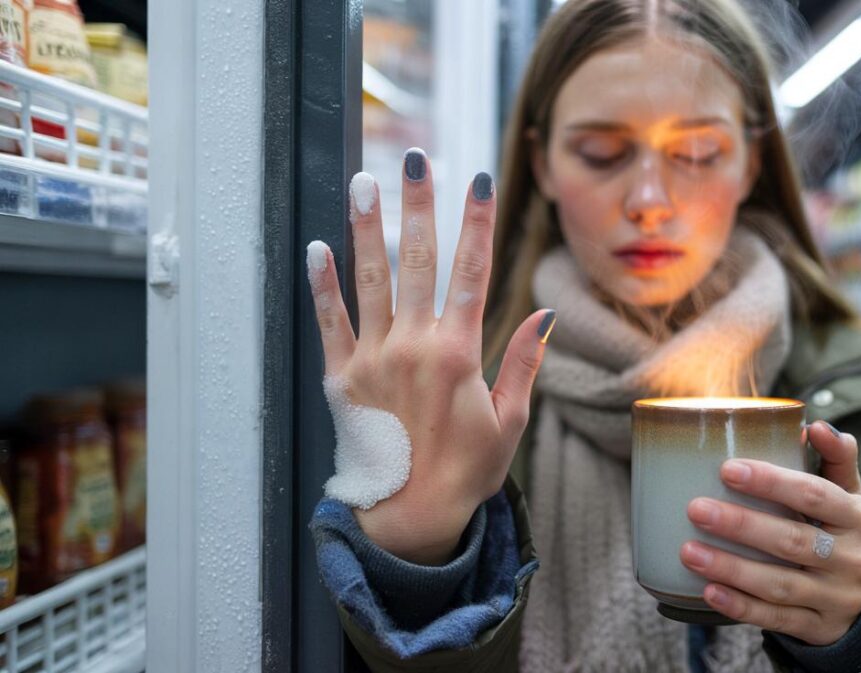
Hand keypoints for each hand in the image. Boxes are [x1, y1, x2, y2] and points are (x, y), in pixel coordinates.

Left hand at [307, 151, 553, 564]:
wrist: (407, 517)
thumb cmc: (465, 471)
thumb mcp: (509, 420)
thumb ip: (523, 362)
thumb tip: (543, 315)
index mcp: (459, 354)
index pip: (472, 272)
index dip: (477, 223)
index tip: (479, 181)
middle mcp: (414, 346)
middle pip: (418, 262)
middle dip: (419, 206)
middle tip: (416, 160)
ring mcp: (373, 359)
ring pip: (370, 280)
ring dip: (367, 228)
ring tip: (364, 183)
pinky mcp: (341, 378)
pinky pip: (329, 322)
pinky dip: (322, 286)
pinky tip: (317, 248)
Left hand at [679, 421, 860, 644]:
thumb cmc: (844, 532)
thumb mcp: (849, 495)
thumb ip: (835, 458)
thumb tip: (815, 425)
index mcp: (857, 518)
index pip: (814, 495)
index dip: (771, 482)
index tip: (728, 469)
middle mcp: (852, 560)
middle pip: (792, 541)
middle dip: (741, 525)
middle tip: (696, 509)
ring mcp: (837, 599)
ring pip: (780, 584)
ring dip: (731, 569)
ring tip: (689, 552)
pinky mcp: (821, 630)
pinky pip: (777, 619)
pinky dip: (741, 606)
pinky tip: (708, 591)